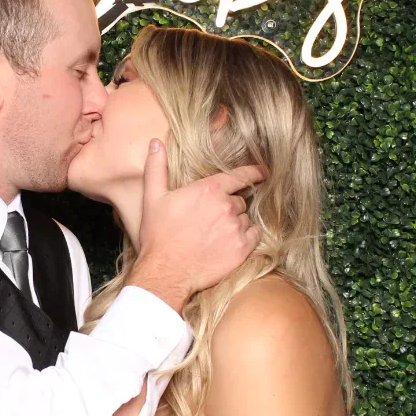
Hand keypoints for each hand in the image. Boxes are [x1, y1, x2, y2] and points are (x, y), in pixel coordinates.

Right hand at [131, 139, 263, 310]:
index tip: (262, 172)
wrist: (166, 271)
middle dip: (230, 206)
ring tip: (217, 233)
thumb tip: (156, 143)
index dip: (253, 172)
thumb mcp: (153, 198)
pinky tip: (231, 242)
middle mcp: (226, 206)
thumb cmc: (158, 235)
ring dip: (236, 222)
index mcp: (208, 190)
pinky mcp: (241, 249)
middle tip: (213, 218)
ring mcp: (236, 228)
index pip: (239, 176)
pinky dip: (246, 236)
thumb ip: (157, 167)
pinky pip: (254, 235)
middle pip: (240, 200)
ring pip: (245, 219)